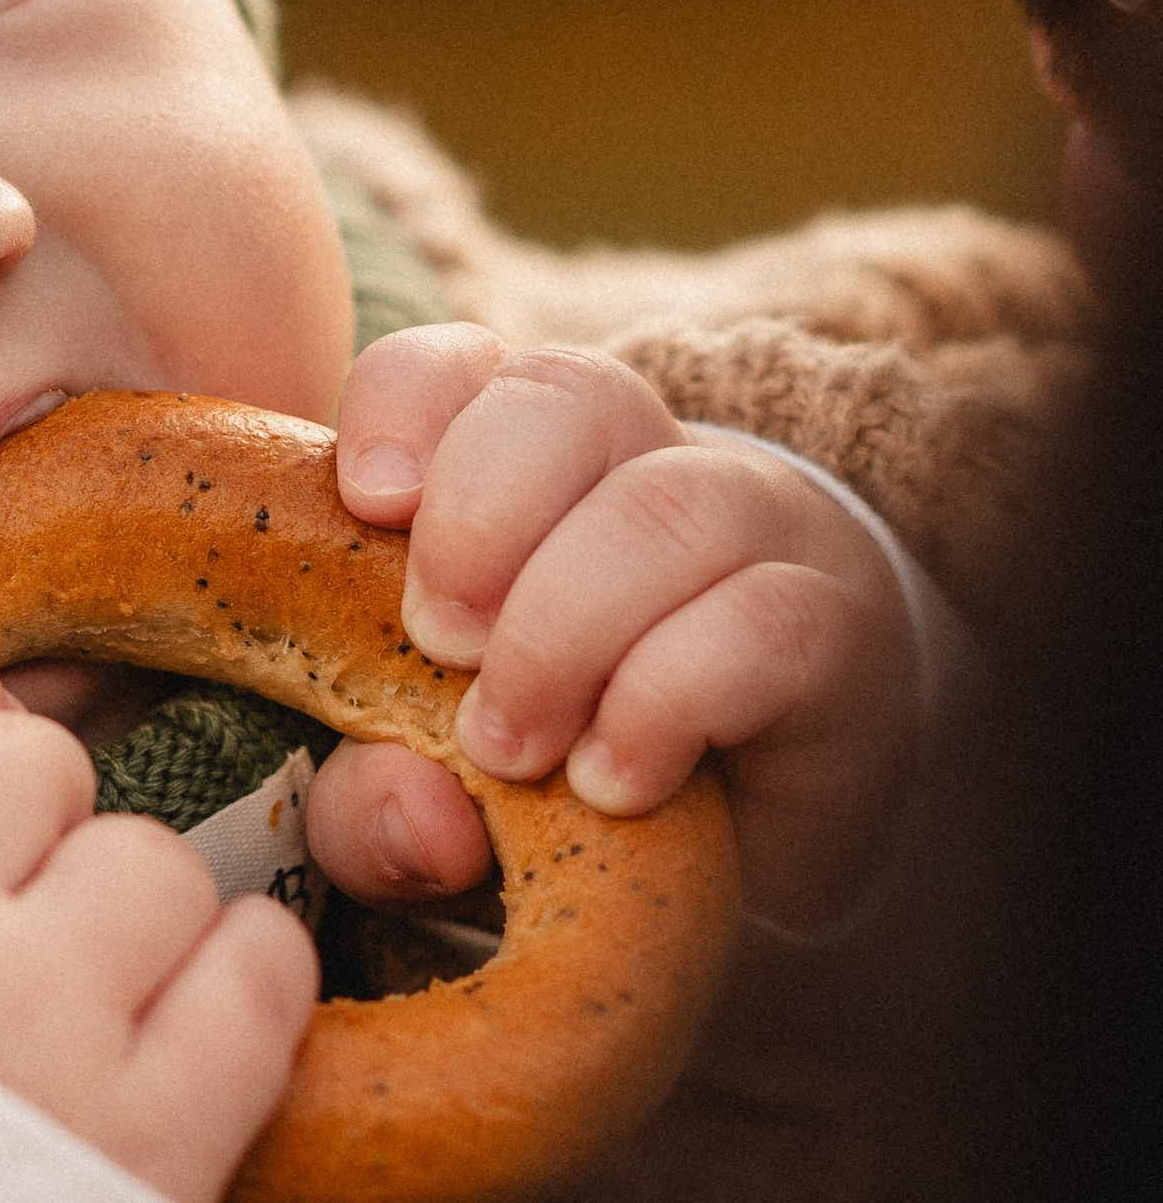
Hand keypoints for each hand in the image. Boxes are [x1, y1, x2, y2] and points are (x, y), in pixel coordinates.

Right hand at [0, 636, 317, 1202]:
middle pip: (21, 758)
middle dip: (34, 825)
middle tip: (11, 927)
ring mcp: (30, 1019)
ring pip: (151, 859)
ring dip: (139, 924)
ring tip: (89, 1022)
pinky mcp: (152, 1133)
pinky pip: (260, 970)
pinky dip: (249, 991)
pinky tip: (194, 1047)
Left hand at [303, 328, 917, 934]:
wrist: (779, 836)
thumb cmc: (569, 785)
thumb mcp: (443, 798)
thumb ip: (379, 811)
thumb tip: (416, 816)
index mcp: (527, 467)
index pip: (457, 366)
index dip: (401, 405)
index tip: (368, 506)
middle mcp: (645, 465)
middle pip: (570, 394)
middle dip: (477, 519)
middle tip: (439, 650)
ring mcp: (755, 535)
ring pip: (667, 505)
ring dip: (562, 632)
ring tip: (510, 750)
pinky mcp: (834, 630)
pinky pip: (759, 621)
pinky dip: (662, 705)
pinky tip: (613, 783)